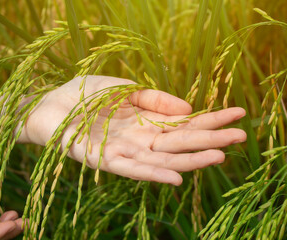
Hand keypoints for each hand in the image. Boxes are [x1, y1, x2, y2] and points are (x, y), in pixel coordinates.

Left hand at [21, 75, 246, 184]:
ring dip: (188, 160)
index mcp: (144, 121)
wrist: (48, 104)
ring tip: (218, 156)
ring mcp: (122, 151)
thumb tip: (189, 108)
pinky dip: (153, 174)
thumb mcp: (124, 88)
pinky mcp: (102, 160)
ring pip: (160, 160)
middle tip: (240, 136)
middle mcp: (138, 139)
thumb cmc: (83, 95)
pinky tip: (175, 177)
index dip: (209, 119)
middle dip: (209, 140)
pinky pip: (131, 169)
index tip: (237, 114)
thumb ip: (153, 98)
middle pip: (178, 143)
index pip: (183, 124)